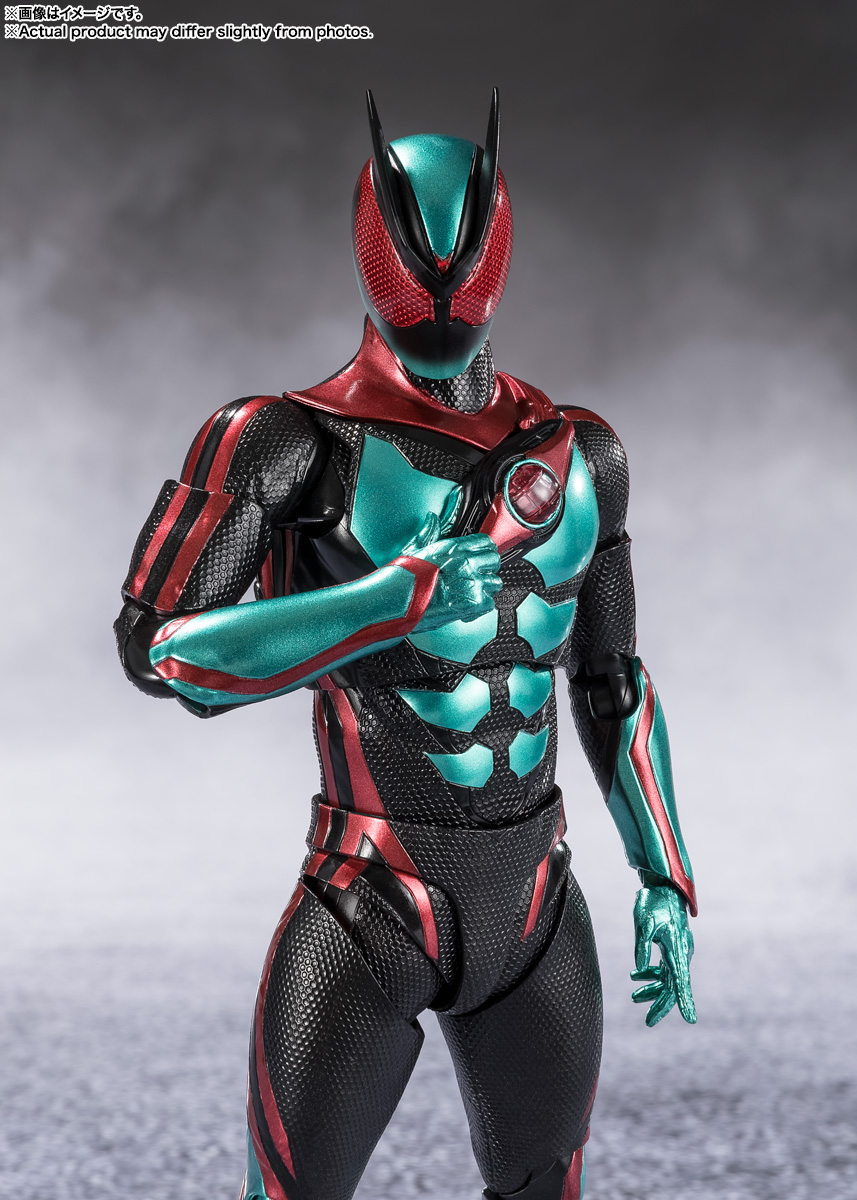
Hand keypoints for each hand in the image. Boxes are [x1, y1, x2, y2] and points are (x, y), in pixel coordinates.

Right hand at [404, 493, 501, 631]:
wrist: (398, 600)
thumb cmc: (404, 579)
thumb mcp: (415, 549)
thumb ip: (428, 532)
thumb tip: (432, 518)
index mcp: (453, 547)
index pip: (485, 542)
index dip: (485, 550)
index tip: (481, 557)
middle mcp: (466, 562)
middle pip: (494, 560)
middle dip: (488, 568)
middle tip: (478, 576)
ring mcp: (472, 582)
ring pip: (495, 582)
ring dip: (485, 589)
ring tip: (471, 594)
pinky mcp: (473, 602)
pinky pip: (490, 603)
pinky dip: (480, 608)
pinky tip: (468, 608)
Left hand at [630, 885, 696, 1026]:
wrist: (664, 887)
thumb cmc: (654, 903)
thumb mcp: (644, 922)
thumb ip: (641, 945)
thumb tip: (638, 968)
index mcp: (677, 950)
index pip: (682, 981)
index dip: (685, 1001)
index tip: (690, 1019)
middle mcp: (681, 954)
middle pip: (673, 986)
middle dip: (661, 1005)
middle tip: (648, 1022)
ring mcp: (677, 951)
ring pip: (667, 979)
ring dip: (653, 989)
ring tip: (634, 998)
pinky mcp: (671, 947)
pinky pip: (663, 968)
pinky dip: (651, 974)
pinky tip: (636, 976)